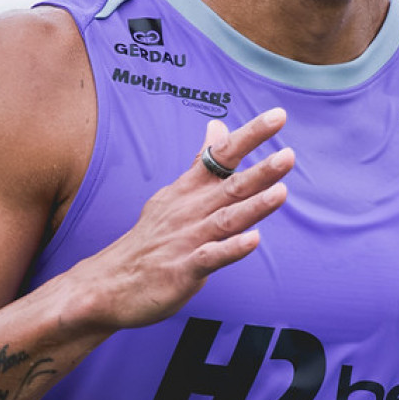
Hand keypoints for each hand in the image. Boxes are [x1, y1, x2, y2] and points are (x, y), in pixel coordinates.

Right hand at [78, 108, 293, 332]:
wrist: (110, 284)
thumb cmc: (151, 239)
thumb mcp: (174, 194)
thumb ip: (202, 163)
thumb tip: (217, 126)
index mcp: (189, 190)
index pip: (222, 155)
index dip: (250, 135)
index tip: (278, 115)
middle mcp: (190, 210)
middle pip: (231, 186)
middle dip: (261, 171)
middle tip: (289, 155)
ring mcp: (187, 240)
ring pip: (226, 219)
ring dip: (254, 206)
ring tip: (281, 192)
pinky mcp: (182, 270)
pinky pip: (211, 258)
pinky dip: (231, 249)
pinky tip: (253, 240)